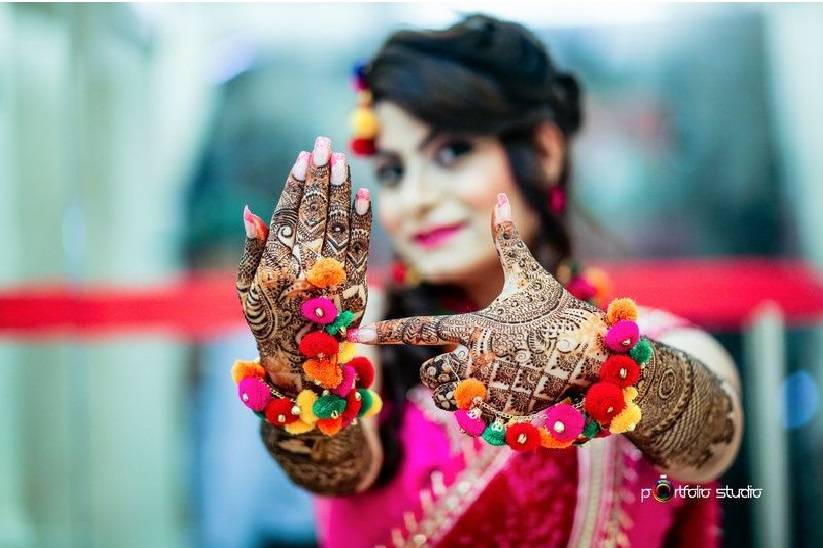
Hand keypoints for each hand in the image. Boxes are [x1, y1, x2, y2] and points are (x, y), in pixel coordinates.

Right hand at [236, 137, 371, 393]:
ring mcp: (333, 281)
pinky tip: (363, 194)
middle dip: (320, 177)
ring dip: (342, 191)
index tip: (302, 158)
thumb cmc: (267, 320)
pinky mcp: (356, 288)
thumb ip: (251, 249)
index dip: (295, 186)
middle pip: (314, 216)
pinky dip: (363, 221)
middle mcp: (304, 273)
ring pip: (339, 227)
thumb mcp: (246, 289)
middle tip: (323, 145)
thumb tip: (252, 211)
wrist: (301, 363)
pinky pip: (361, 248)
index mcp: (274, 271)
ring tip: (341, 161)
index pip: (286, 218)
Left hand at [354, 193, 607, 417]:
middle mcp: (477, 363)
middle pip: (427, 374)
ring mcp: (491, 392)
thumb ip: (507, 241)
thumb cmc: (561, 312)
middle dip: (435, 368)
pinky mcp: (506, 414)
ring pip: (446, 399)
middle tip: (464, 358)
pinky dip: (481, 407)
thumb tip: (499, 199)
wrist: (601, 357)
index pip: (419, 328)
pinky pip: (474, 417)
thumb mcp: (531, 276)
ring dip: (455, 389)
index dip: (383, 331)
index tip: (354, 333)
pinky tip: (506, 390)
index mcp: (476, 326)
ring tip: (486, 373)